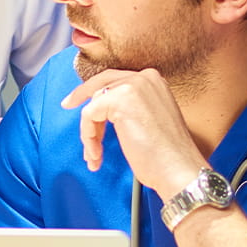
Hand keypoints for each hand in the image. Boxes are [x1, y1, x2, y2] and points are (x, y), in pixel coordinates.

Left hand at [60, 69, 206, 198]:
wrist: (178, 169)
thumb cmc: (166, 155)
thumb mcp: (148, 120)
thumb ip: (129, 107)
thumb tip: (100, 106)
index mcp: (154, 80)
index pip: (115, 79)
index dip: (94, 92)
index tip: (75, 100)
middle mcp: (145, 77)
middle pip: (100, 85)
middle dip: (84, 103)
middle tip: (68, 107)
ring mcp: (133, 86)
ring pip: (93, 104)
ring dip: (90, 133)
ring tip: (95, 155)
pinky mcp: (120, 99)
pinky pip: (88, 115)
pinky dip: (87, 136)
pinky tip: (97, 154)